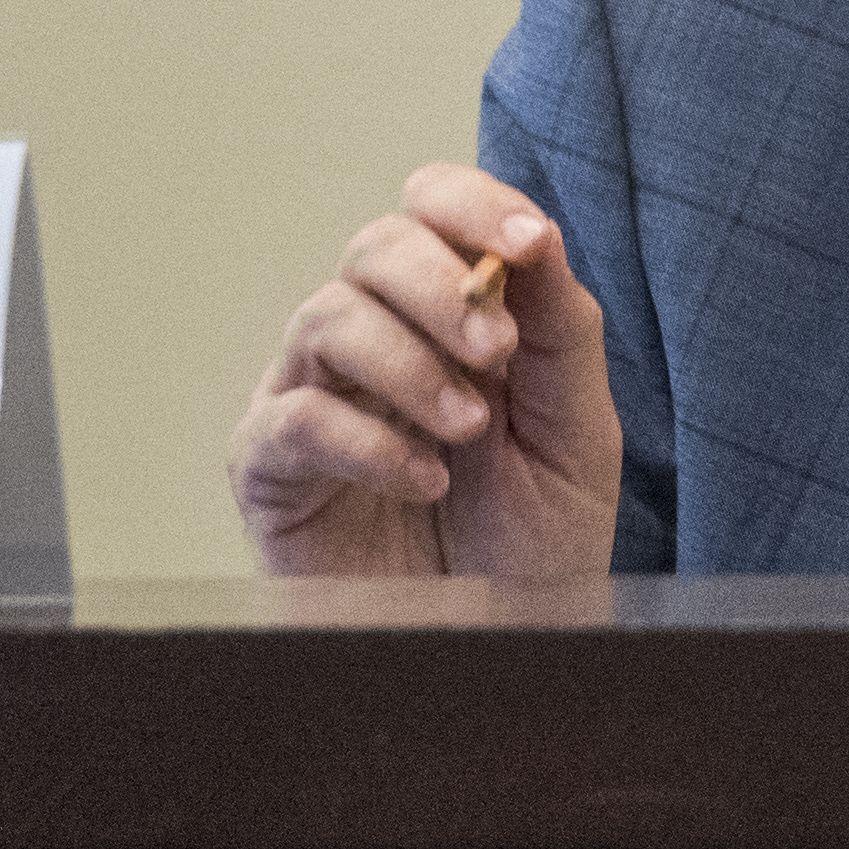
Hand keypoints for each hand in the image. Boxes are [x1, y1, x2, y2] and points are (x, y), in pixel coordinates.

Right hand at [228, 164, 623, 577]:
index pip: (434, 209)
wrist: (498, 642)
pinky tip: (423, 480)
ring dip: (409, 364)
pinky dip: (366, 442)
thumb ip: (561, 330)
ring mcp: (316, 396)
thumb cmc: (531, 542)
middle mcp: (376, 339)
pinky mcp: (272, 468)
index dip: (473, 206)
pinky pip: (293, 418)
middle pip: (376, 245)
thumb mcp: (576, 431)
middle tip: (498, 354)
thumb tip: (538, 235)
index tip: (529, 241)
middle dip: (443, 286)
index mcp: (450, 313)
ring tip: (466, 431)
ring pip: (327, 315)